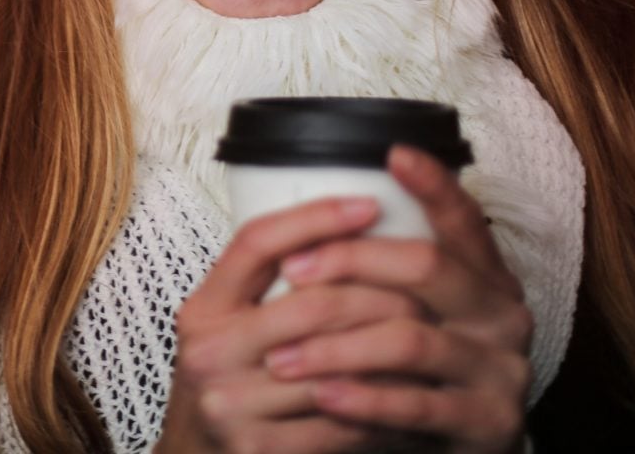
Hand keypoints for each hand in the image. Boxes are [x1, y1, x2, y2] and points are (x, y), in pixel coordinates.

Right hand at [158, 195, 427, 452]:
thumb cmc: (228, 380)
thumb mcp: (228, 324)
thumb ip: (268, 286)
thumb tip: (341, 231)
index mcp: (203, 309)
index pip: (257, 243)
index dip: (315, 218)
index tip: (368, 204)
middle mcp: (210, 352)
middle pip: (311, 302)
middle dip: (379, 290)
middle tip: (425, 285)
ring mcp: (232, 404)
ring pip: (337, 363)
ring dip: (393, 349)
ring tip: (431, 332)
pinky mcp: (262, 450)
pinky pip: (343, 420)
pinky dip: (384, 404)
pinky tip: (411, 391)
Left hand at [264, 146, 532, 452]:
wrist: (454, 451)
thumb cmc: (419, 371)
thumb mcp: (412, 311)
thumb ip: (386, 271)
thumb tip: (318, 213)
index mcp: (485, 277)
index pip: (464, 220)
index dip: (435, 186)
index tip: (394, 154)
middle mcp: (503, 314)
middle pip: (427, 266)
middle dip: (352, 260)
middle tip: (292, 271)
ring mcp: (502, 370)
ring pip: (411, 339)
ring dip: (337, 345)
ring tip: (282, 357)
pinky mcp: (490, 424)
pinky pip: (418, 405)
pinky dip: (364, 400)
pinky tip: (323, 395)